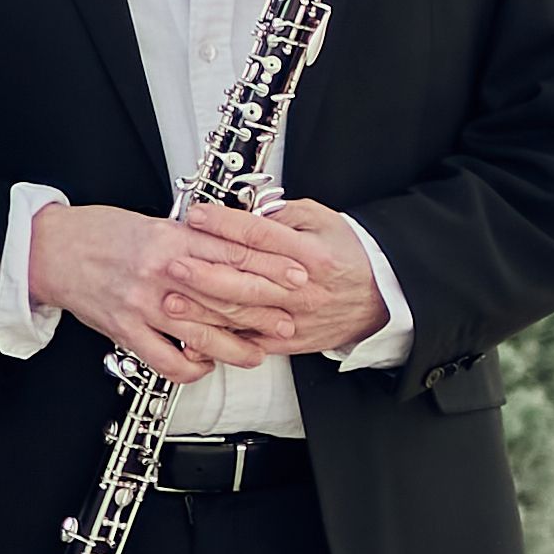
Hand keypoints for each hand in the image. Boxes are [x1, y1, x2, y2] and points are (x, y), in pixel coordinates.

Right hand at [27, 201, 303, 382]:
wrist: (52, 249)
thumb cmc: (102, 233)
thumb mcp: (153, 223)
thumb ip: (193, 239)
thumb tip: (235, 247)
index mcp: (172, 240)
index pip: (233, 256)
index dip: (270, 269)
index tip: (297, 277)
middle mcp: (160, 273)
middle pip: (224, 297)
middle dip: (264, 312)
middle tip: (290, 321)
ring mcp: (142, 305)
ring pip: (200, 333)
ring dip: (235, 348)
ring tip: (258, 353)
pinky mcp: (124, 331)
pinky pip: (164, 359)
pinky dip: (189, 367)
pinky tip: (203, 366)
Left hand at [179, 197, 391, 360]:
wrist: (382, 297)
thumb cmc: (349, 256)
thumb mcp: (324, 221)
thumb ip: (284, 214)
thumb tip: (245, 211)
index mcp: (312, 254)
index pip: (261, 236)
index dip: (225, 225)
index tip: (197, 216)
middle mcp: (303, 289)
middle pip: (247, 280)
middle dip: (204, 272)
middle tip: (172, 263)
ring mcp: (297, 318)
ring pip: (244, 314)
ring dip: (204, 308)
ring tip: (172, 299)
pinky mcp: (291, 340)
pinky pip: (250, 341)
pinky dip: (221, 339)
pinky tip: (195, 332)